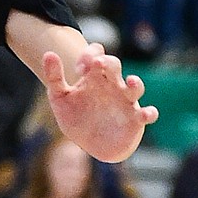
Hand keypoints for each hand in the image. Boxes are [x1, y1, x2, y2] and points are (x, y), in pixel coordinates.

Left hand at [43, 43, 156, 162]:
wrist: (89, 144)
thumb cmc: (76, 117)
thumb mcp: (60, 97)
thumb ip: (54, 77)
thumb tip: (48, 53)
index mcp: (94, 76)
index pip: (96, 54)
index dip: (89, 54)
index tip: (79, 69)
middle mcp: (112, 85)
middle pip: (114, 65)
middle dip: (108, 62)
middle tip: (96, 64)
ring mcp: (125, 101)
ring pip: (136, 86)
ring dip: (136, 83)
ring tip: (131, 80)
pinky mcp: (135, 120)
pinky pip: (148, 114)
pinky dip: (149, 113)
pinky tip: (143, 114)